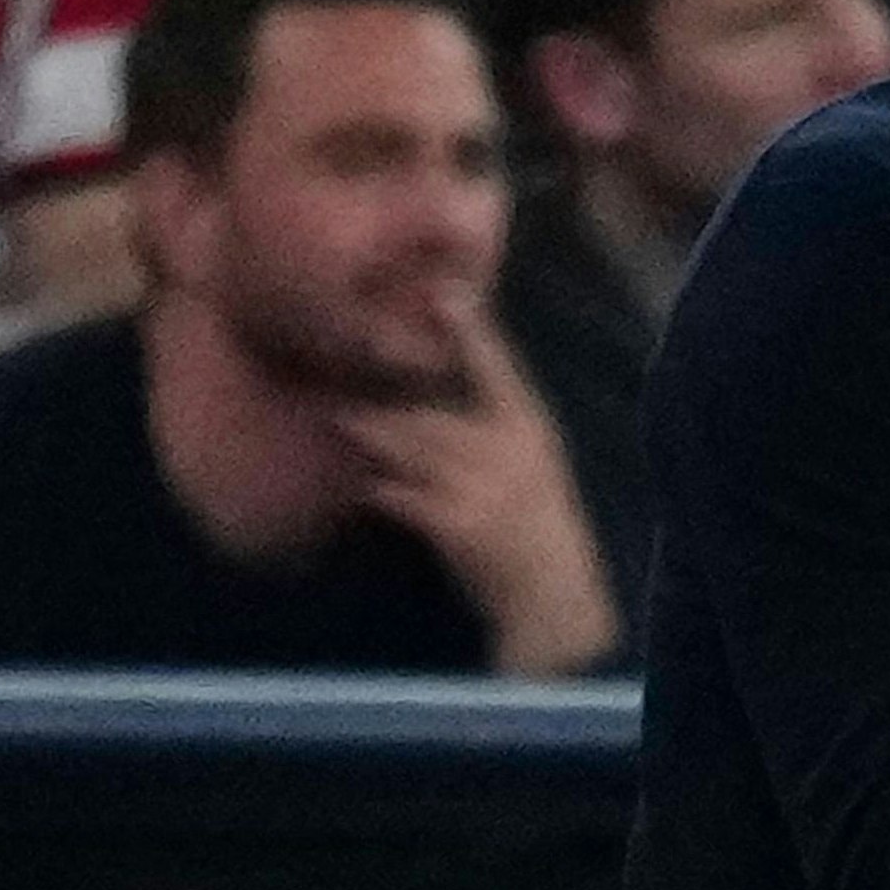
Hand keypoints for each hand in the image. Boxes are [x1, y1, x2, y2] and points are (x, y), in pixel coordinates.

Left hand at [332, 297, 617, 673]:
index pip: (501, 370)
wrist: (551, 597)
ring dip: (370, 436)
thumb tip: (423, 410)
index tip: (447, 293)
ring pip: (411, 447)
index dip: (473, 331)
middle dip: (385, 402)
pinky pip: (402, 496)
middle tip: (341, 374)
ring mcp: (483, 486)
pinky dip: (380, 492)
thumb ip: (488, 436)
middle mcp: (509, 450)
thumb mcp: (529, 470)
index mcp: (532, 430)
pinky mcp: (456, 523)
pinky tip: (364, 489)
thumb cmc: (537, 530)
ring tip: (338, 418)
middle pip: (431, 413)